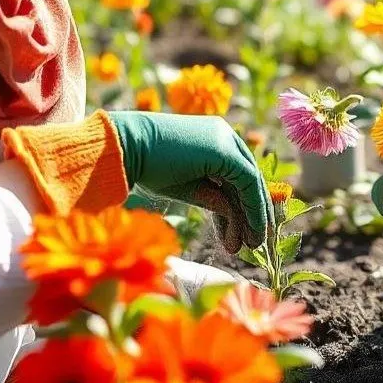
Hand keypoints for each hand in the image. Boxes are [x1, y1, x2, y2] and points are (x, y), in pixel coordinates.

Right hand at [108, 111, 269, 252]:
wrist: (125, 148)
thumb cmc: (147, 166)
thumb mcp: (187, 186)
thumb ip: (213, 196)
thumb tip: (234, 217)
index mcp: (215, 139)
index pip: (239, 174)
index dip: (247, 203)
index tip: (249, 229)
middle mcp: (225, 136)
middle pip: (249, 179)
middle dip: (255, 212)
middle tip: (257, 241)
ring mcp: (226, 141)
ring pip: (251, 184)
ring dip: (253, 218)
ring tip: (249, 246)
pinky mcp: (224, 151)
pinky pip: (247, 184)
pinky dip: (250, 212)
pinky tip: (244, 237)